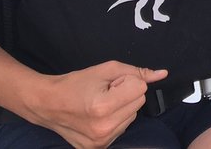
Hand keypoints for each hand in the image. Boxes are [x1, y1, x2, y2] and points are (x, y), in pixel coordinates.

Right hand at [27, 62, 166, 148]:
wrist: (48, 104)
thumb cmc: (74, 84)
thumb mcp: (106, 70)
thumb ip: (136, 71)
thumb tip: (162, 74)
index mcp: (104, 107)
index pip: (140, 89)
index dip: (126, 81)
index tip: (109, 83)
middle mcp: (104, 128)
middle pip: (139, 103)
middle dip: (126, 93)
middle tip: (104, 92)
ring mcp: (101, 141)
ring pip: (133, 116)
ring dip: (122, 107)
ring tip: (100, 103)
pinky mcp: (99, 147)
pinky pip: (123, 128)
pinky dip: (116, 119)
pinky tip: (99, 115)